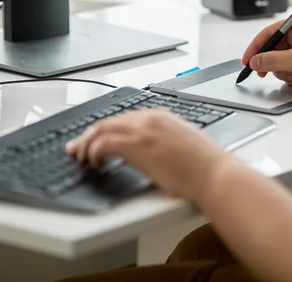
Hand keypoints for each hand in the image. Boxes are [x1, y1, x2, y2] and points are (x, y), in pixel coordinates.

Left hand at [65, 110, 227, 199]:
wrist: (214, 174)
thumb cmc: (204, 167)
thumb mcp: (181, 146)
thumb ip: (162, 143)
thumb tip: (149, 154)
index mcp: (162, 117)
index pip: (125, 118)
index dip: (106, 129)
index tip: (97, 139)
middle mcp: (150, 118)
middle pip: (109, 120)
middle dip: (89, 134)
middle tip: (77, 148)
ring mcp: (143, 130)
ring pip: (102, 128)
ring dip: (87, 143)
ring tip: (82, 157)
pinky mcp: (137, 145)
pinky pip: (104, 143)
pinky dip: (94, 152)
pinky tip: (95, 163)